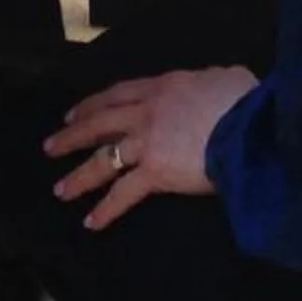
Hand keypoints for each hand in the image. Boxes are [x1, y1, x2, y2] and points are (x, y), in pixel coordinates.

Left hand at [45, 65, 257, 230]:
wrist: (250, 125)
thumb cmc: (245, 100)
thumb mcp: (225, 78)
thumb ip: (210, 83)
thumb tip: (216, 87)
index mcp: (164, 87)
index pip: (120, 94)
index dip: (95, 104)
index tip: (76, 113)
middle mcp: (147, 112)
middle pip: (100, 122)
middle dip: (73, 135)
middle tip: (51, 146)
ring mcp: (147, 142)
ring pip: (104, 159)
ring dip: (80, 176)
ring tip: (61, 191)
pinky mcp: (155, 172)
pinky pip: (124, 193)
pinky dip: (106, 209)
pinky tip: (91, 222)